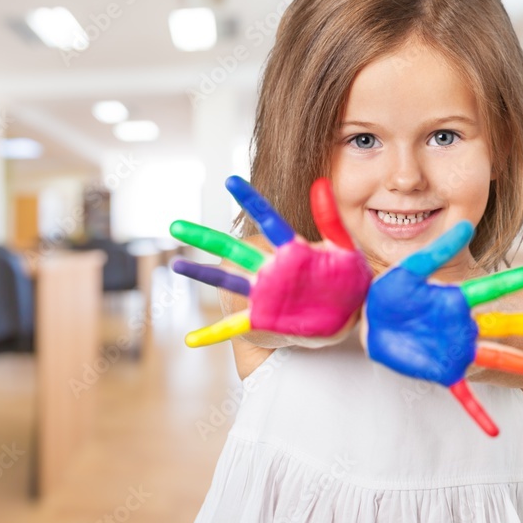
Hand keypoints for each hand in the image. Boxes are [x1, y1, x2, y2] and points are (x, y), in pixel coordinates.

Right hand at [169, 176, 371, 346]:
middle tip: (176, 226)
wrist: (343, 322)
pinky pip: (232, 327)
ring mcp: (262, 294)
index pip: (268, 220)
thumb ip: (332, 220)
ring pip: (225, 280)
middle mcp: (270, 270)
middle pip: (232, 249)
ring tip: (176, 266)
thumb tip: (319, 183)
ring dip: (200, 273)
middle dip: (204, 237)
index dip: (250, 201)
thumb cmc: (346, 284)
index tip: (230, 181)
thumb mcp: (346, 251)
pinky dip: (212, 334)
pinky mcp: (260, 319)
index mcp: (291, 251)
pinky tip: (191, 340)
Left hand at [365, 221, 522, 436]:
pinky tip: (493, 431)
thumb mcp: (410, 269)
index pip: (495, 286)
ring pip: (495, 358)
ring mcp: (458, 350)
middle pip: (506, 325)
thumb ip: (436, 251)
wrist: (375, 322)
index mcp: (457, 299)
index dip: (521, 278)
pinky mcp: (443, 371)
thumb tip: (465, 225)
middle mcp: (465, 326)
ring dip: (520, 364)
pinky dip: (477, 413)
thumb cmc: (394, 294)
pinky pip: (462, 396)